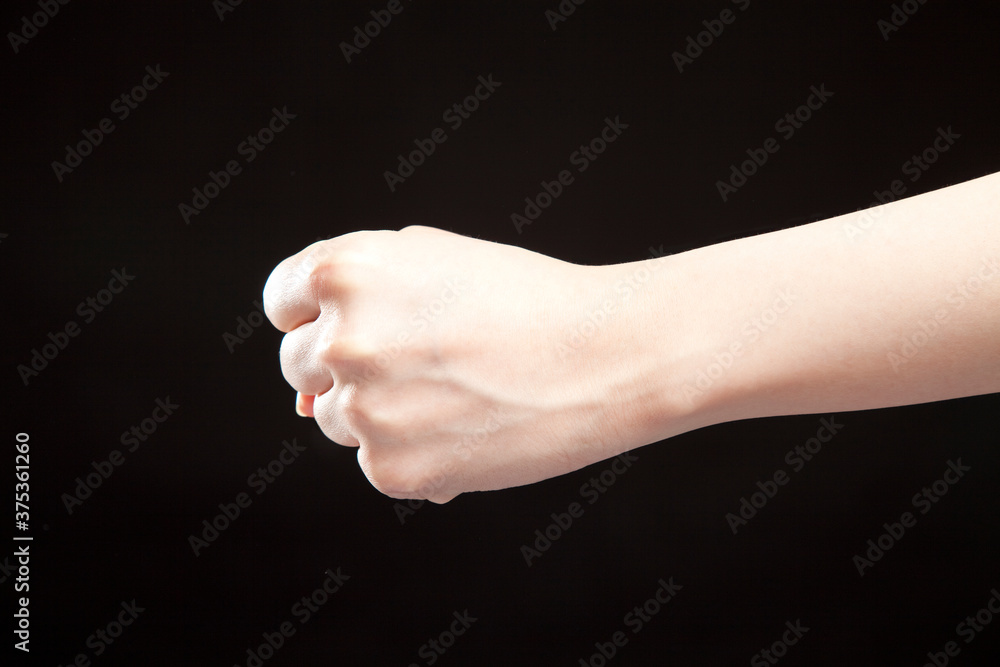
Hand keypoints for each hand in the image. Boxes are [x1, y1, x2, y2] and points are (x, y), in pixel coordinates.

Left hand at [262, 226, 651, 502]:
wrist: (604, 354)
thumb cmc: (526, 299)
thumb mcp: (431, 263)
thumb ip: (355, 300)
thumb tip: (307, 393)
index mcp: (345, 272)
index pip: (281, 302)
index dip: (314, 314)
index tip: (355, 326)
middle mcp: (342, 339)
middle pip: (298, 367)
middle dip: (345, 366)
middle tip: (417, 363)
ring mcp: (364, 409)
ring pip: (336, 420)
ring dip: (378, 412)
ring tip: (453, 393)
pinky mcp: (392, 469)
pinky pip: (375, 464)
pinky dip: (412, 454)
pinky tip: (467, 428)